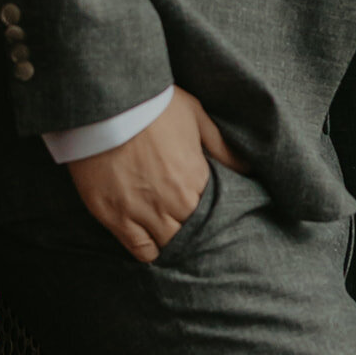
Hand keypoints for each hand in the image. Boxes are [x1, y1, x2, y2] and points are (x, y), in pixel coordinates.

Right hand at [68, 86, 247, 262]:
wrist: (107, 104)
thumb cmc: (154, 105)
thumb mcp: (196, 116)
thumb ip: (222, 146)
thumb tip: (248, 168)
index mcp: (194, 178)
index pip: (212, 213)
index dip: (210, 213)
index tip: (205, 209)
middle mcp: (172, 201)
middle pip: (191, 233)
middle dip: (193, 230)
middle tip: (187, 221)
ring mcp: (142, 212)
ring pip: (167, 246)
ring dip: (172, 242)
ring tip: (170, 232)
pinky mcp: (114, 217)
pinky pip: (138, 249)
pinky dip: (148, 250)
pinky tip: (150, 239)